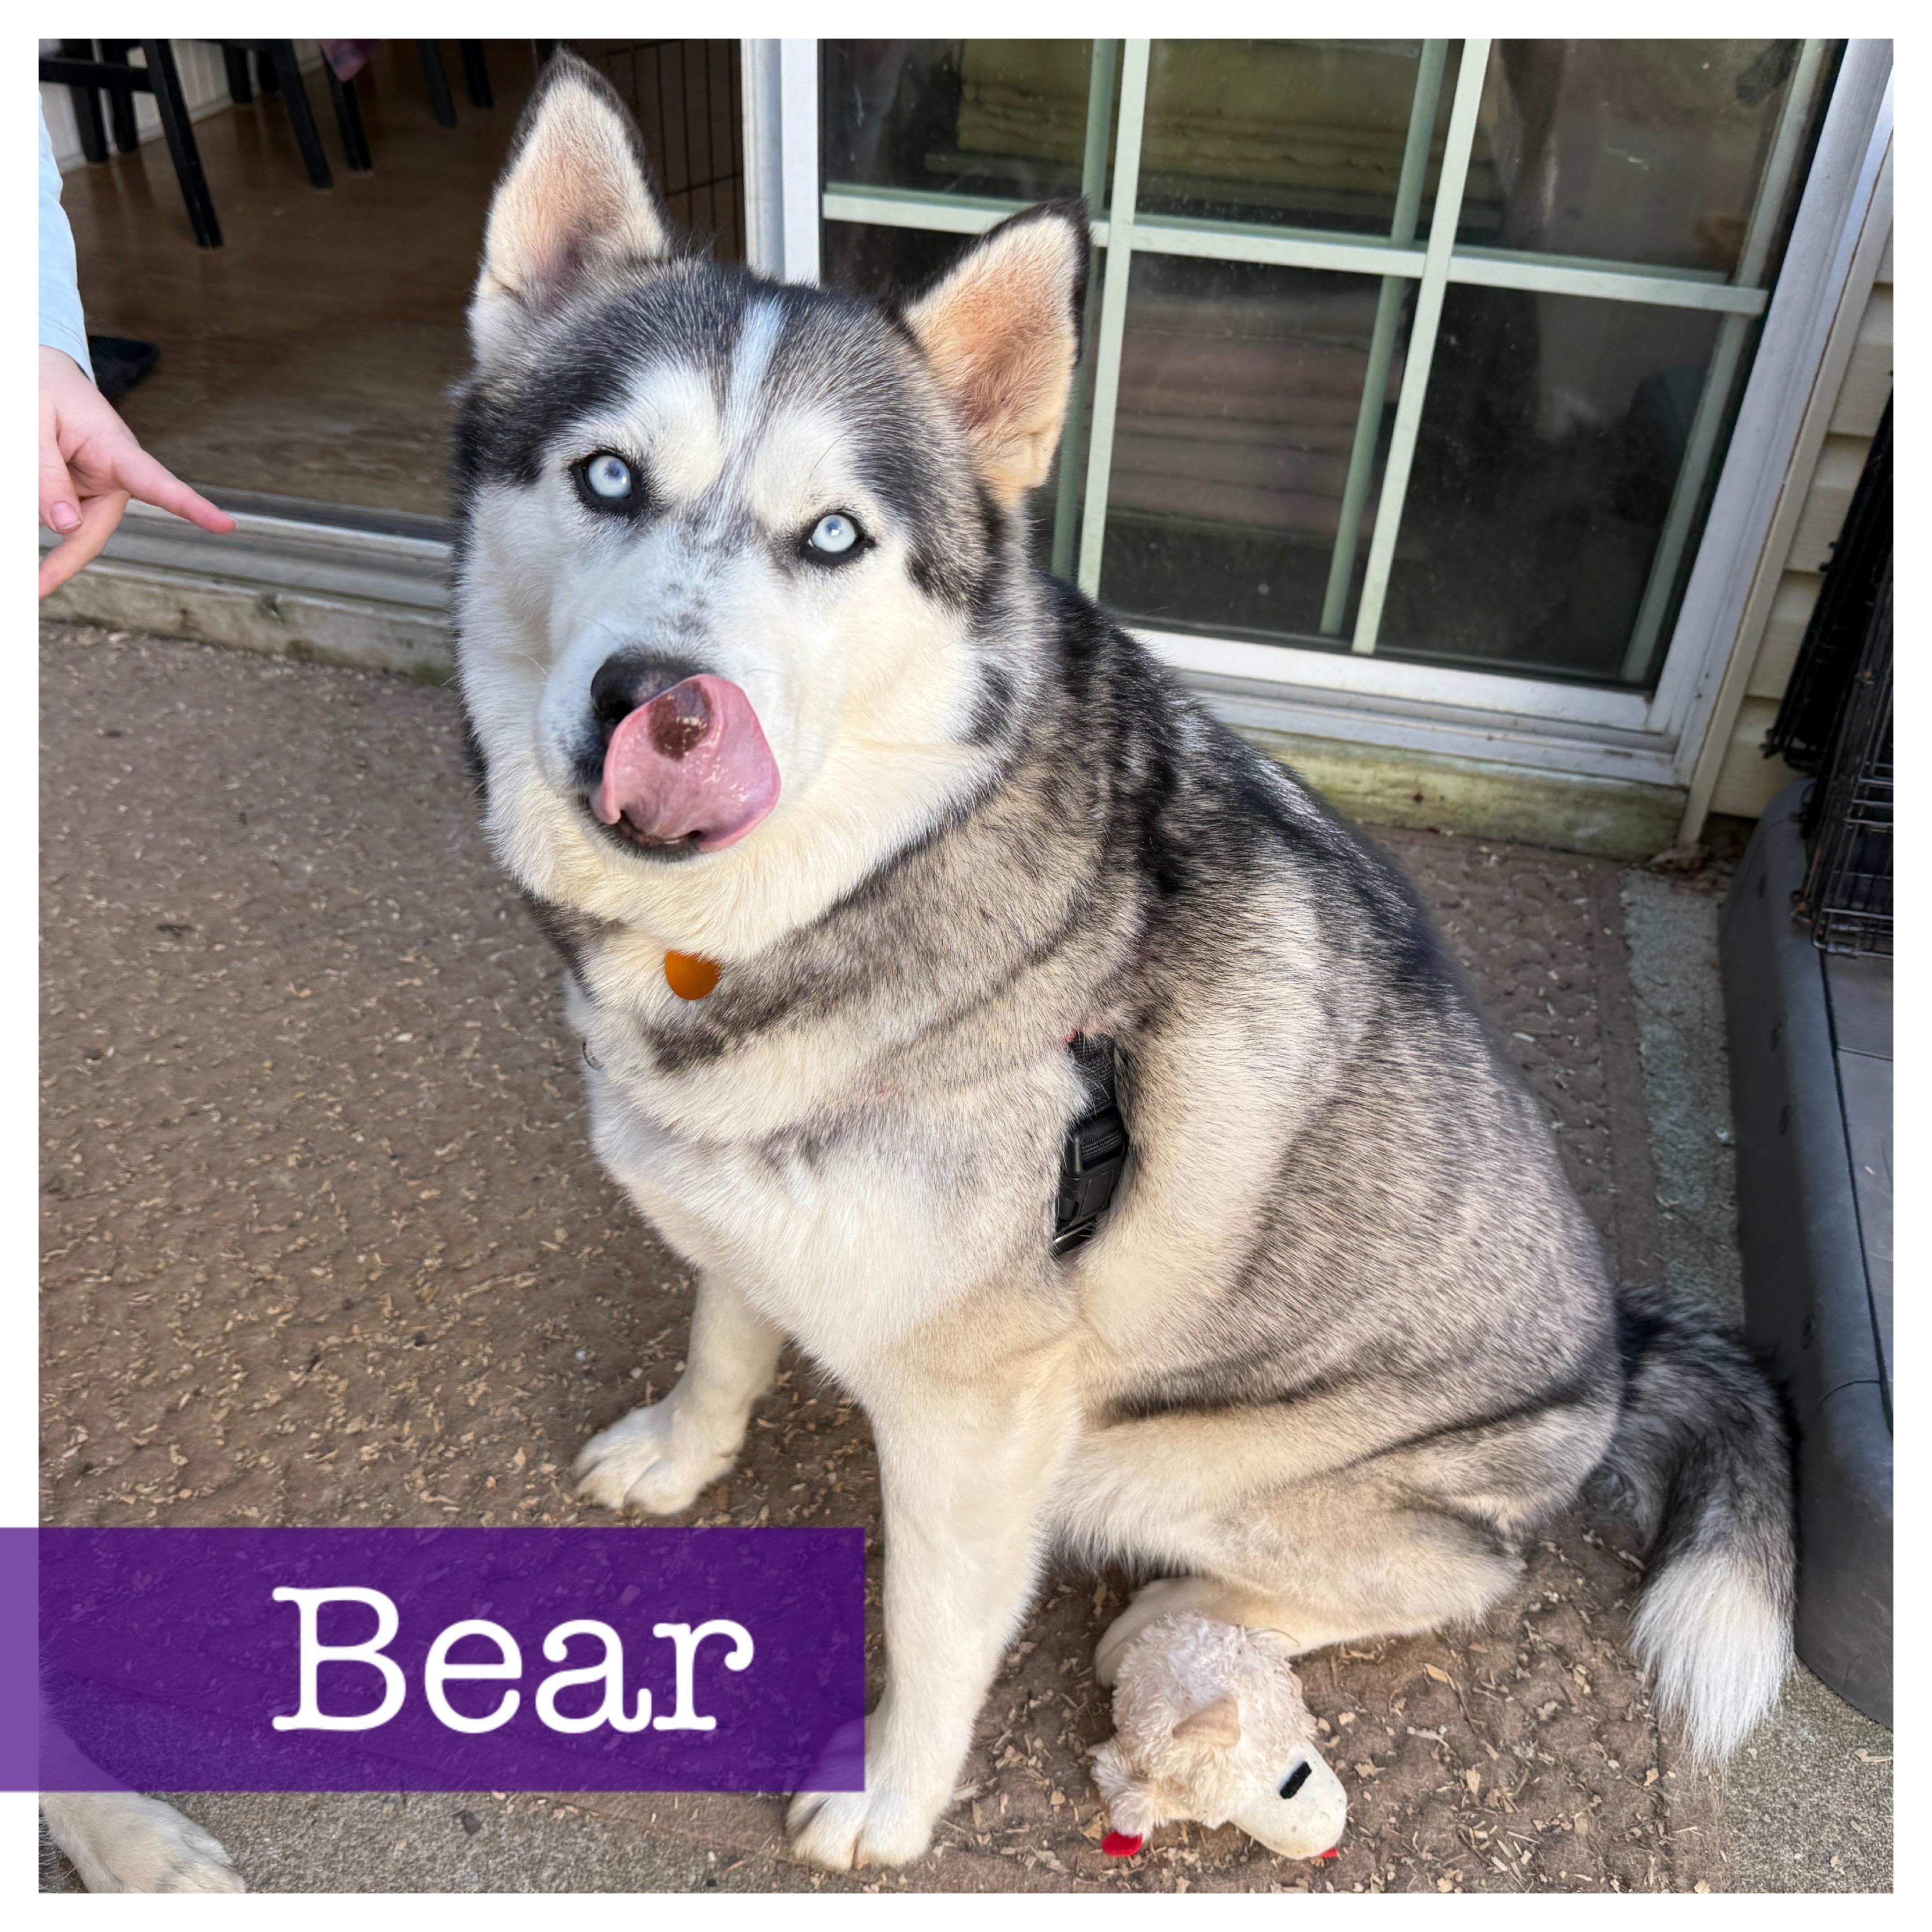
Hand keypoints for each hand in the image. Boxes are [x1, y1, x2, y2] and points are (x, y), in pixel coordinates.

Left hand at [38, 344, 233, 598]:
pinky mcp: (76, 498)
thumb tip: (66, 527)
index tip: (224, 524)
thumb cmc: (40, 389)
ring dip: (30, 509)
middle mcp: (113, 479)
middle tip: (32, 587)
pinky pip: (50, 517)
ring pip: (62, 523)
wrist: (38, 375)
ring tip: (23, 457)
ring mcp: (95, 491)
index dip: (191, 506)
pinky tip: (24, 489)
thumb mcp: (32, 423)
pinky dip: (29, 511)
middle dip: (63, 559)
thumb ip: (45, 473)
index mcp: (117, 451)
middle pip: (94, 531)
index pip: (158, 483)